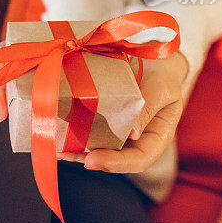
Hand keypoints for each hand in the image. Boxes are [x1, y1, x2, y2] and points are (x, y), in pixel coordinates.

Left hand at [57, 53, 187, 172]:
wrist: (155, 58)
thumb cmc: (164, 74)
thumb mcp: (161, 88)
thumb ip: (148, 108)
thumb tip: (132, 134)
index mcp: (157, 137)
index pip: (139, 160)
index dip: (116, 164)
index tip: (93, 160)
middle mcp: (137, 140)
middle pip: (115, 159)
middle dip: (90, 160)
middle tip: (67, 154)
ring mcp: (120, 131)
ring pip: (100, 148)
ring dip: (78, 151)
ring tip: (57, 149)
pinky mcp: (106, 119)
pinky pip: (91, 131)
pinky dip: (75, 134)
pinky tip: (57, 132)